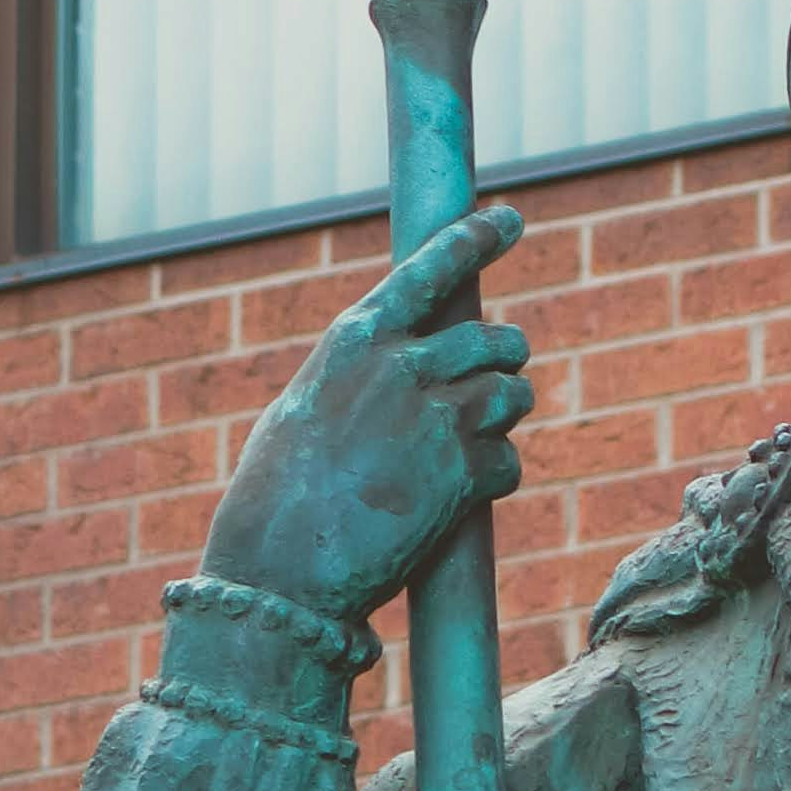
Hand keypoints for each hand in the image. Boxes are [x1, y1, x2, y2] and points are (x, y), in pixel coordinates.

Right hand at [202, 202, 533, 623]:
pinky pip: (509, 460)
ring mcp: (438, 415)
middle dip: (504, 359)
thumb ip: (361, 381)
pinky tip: (458, 501)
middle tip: (497, 381)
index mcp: (355, 339)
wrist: (279, 571)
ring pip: (512, 394)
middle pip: (493, 338)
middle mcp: (401, 364)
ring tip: (464, 451)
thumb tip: (408, 369)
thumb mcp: (308, 413)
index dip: (474, 239)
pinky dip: (494, 478)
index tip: (506, 219)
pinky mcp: (464, 471)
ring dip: (501, 420)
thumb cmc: (278, 500)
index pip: (429, 268)